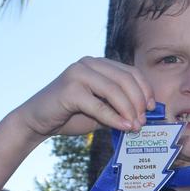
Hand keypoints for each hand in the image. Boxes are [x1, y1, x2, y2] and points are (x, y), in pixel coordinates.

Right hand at [13, 57, 155, 138]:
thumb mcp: (101, 109)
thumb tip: (145, 116)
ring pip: (114, 90)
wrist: (38, 120)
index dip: (145, 90)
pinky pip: (99, 105)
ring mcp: (78, 73)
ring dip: (129, 110)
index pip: (131, 72)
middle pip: (125, 79)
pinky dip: (113, 117)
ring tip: (135, 126)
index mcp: (99, 64)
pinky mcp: (69, 89)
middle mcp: (89, 63)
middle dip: (138, 102)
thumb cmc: (71, 114)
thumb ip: (119, 107)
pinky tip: (123, 127)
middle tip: (143, 121)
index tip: (151, 109)